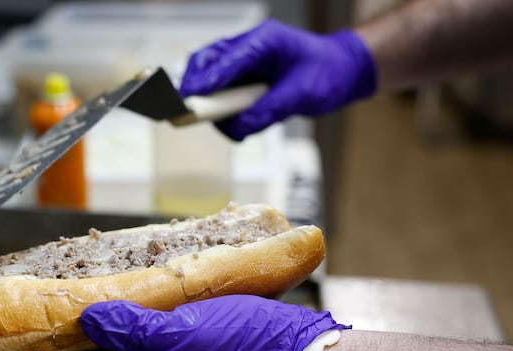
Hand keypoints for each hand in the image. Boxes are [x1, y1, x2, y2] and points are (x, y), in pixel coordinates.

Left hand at [0, 295, 347, 350]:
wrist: (291, 349)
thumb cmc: (243, 346)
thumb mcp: (189, 337)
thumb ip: (139, 332)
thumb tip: (86, 321)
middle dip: (45, 350)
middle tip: (11, 337)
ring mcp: (161, 345)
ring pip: (105, 339)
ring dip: (72, 330)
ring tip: (47, 314)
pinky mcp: (179, 327)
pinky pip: (132, 321)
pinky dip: (109, 312)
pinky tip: (108, 296)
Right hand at [179, 19, 376, 139]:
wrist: (342, 71)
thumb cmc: (327, 74)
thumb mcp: (301, 94)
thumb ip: (268, 110)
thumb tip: (238, 127)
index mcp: (262, 41)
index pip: (224, 60)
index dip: (205, 82)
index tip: (189, 102)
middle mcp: (247, 49)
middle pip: (204, 64)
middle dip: (196, 90)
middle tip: (190, 114)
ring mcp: (243, 64)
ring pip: (208, 81)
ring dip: (213, 105)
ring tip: (230, 122)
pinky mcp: (243, 80)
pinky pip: (221, 95)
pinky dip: (224, 112)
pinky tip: (240, 121)